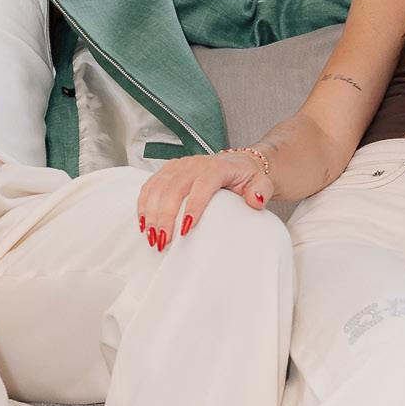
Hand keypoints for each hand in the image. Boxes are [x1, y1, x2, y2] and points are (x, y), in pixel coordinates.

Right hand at [137, 149, 271, 250]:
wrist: (237, 164)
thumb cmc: (246, 178)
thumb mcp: (261, 182)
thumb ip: (261, 190)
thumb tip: (254, 200)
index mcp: (217, 167)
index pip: (203, 184)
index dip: (193, 205)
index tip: (186, 227)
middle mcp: (194, 164)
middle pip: (174, 188)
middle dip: (165, 216)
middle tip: (163, 241)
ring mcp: (178, 166)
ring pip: (158, 187)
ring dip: (151, 213)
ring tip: (152, 237)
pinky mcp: (167, 171)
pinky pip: (150, 186)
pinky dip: (144, 205)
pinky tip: (144, 223)